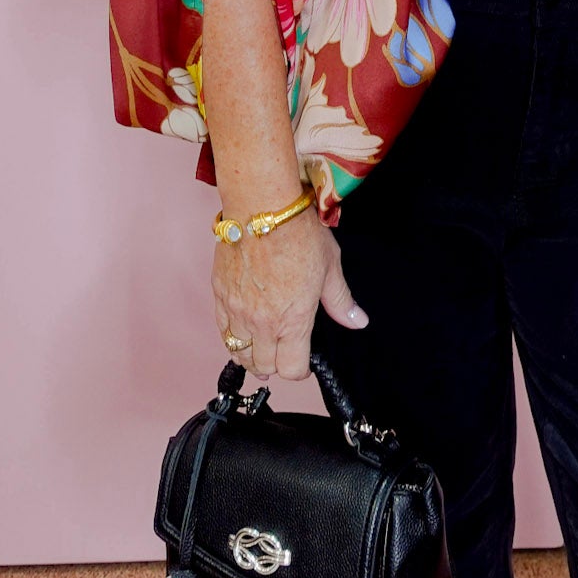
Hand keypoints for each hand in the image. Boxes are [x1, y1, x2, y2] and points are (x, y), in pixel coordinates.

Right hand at [212, 207, 367, 381]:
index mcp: (293, 320)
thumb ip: (341, 301)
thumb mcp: (330, 266)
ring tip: (262, 347)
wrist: (262, 207)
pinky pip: (222, 331)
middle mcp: (262, 323)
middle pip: (264, 366)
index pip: (292, 370)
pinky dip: (232, 336)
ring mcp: (237, 311)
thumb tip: (358, 321)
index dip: (301, 370)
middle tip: (284, 351)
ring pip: (239, 353)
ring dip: (252, 355)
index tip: (304, 361)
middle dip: (276, 364)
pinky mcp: (219, 295)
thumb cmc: (299, 232)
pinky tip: (242, 330)